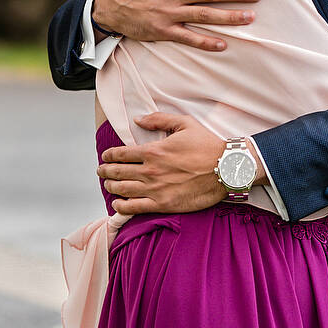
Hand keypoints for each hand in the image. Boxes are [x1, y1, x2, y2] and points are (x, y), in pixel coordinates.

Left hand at [97, 112, 227, 214]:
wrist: (227, 169)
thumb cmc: (207, 145)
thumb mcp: (184, 124)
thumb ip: (158, 119)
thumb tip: (137, 119)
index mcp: (154, 150)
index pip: (120, 153)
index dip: (109, 155)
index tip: (105, 156)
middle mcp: (151, 170)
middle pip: (117, 172)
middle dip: (105, 171)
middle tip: (101, 170)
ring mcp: (155, 189)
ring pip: (122, 189)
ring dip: (111, 186)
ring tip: (108, 184)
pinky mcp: (163, 204)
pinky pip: (134, 208)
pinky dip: (121, 206)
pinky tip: (117, 203)